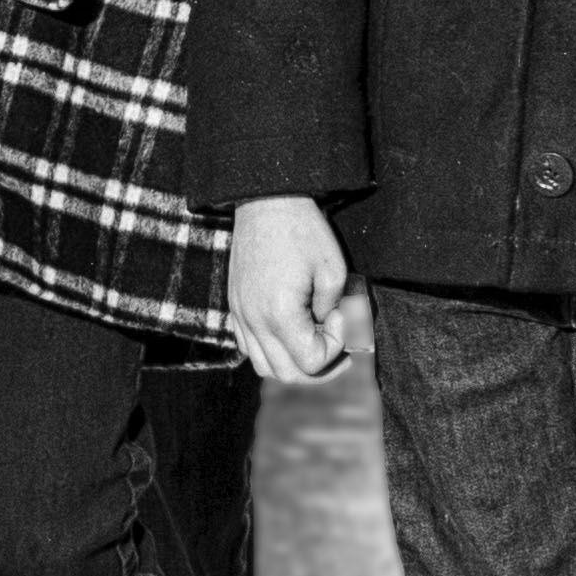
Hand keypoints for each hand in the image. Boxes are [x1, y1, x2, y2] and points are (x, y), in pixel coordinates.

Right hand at [228, 196, 352, 383]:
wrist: (266, 201)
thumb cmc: (303, 230)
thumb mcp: (333, 268)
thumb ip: (336, 309)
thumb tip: (333, 330)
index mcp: (279, 314)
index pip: (311, 363)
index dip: (335, 347)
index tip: (340, 316)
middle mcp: (254, 321)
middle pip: (287, 374)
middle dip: (319, 367)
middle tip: (337, 343)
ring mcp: (240, 315)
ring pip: (265, 367)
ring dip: (293, 363)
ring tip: (313, 340)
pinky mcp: (235, 306)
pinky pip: (249, 347)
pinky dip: (271, 351)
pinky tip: (290, 331)